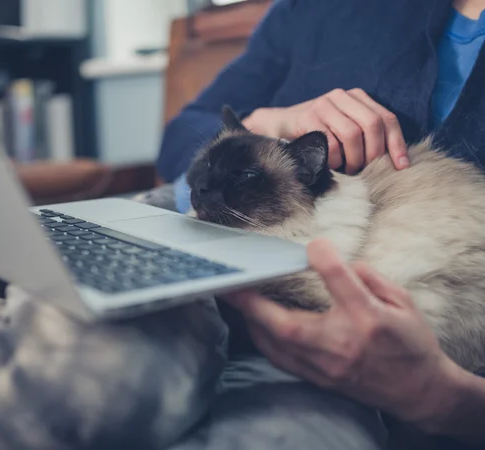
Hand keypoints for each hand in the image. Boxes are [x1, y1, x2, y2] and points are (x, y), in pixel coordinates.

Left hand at [224, 239, 461, 428]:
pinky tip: (255, 324)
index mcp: (368, 318)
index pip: (338, 279)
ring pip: (275, 345)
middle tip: (231, 282)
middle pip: (286, 323)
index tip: (313, 245)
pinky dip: (262, 339)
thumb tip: (336, 262)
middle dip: (251, 302)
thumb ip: (369, 278)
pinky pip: (279, 359)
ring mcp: (326, 366)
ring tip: (238, 299)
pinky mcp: (319, 378)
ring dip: (251, 320)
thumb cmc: (411, 343)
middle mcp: (342, 344)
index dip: (321, 256)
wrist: (419, 392)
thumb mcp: (403, 302)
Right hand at [242, 89, 408, 173]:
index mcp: (355, 97)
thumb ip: (364, 135)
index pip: (386, 118)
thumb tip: (393, 161)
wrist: (276, 125)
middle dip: (374, 152)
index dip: (396, 143)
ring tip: (349, 170)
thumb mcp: (342, 128)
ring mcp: (323, 105)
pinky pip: (330, 143)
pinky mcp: (307, 117)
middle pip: (373, 124)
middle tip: (367, 171)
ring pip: (353, 134)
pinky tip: (332, 166)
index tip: (401, 166)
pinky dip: (334, 160)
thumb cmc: (314, 133)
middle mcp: (341, 96)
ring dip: (354, 159)